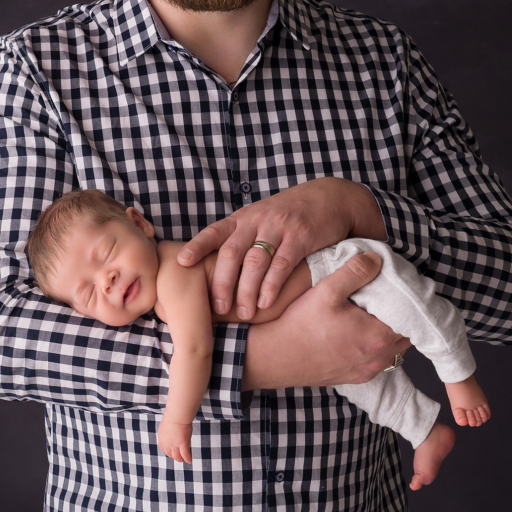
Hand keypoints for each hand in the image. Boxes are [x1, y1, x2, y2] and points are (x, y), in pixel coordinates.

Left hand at [158, 419, 194, 462]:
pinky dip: (187, 458)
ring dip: (180, 459)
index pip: (163, 448)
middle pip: (170, 454)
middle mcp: (167, 444)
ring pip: (177, 456)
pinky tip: (189, 460)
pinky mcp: (183, 445)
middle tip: (178, 456)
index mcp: (162, 438)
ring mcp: (175, 445)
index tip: (171, 451)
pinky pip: (185, 455)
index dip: (168, 450)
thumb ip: (168, 431)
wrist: (176, 416)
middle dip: (174, 456)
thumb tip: (172, 430)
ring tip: (183, 460)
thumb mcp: (167, 425)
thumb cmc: (173, 416)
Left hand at [178, 177, 378, 320]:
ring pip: (255, 261)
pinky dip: (271, 285)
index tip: (181, 263)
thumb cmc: (289, 215)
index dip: (197, 246)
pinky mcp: (301, 237)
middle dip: (221, 282)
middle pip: (231, 252)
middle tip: (217, 308)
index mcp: (243, 218)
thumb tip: (212, 268)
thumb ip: (240, 238)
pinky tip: (265, 302)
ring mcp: (279, 227)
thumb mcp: (260, 219)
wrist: (330, 198)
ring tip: (243, 313)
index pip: (214, 232)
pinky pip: (282, 263)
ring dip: (246, 290)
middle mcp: (257, 220)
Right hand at [241, 251, 411, 389]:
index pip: (412, 317)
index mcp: (378, 336)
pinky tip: (359, 333)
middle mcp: (379, 358)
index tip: (399, 287)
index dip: (408, 300)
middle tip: (389, 297)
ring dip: (389, 332)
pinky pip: (377, 361)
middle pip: (407, 334)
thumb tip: (377, 259)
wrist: (273, 358)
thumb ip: (356, 272)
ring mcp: (367, 371)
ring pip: (394, 350)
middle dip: (401, 316)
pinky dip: (376, 347)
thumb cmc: (300, 325)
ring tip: (375, 314)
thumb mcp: (327, 290)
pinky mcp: (354, 378)